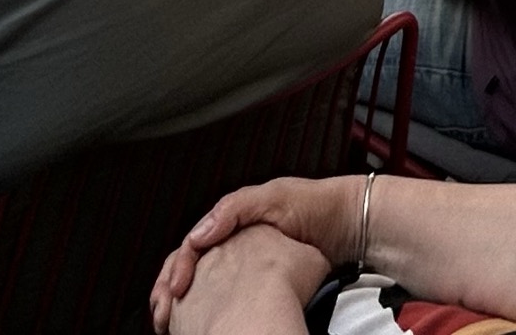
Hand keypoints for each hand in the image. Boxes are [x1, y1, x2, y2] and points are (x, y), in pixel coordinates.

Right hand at [152, 179, 361, 321]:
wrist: (351, 225)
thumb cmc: (316, 205)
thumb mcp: (274, 196)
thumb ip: (235, 208)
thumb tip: (199, 234)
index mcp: (233, 219)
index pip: (192, 244)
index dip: (178, 266)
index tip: (175, 289)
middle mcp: (235, 239)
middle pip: (192, 265)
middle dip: (172, 287)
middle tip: (164, 312)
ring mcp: (248, 260)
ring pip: (205, 283)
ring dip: (187, 301)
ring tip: (173, 320)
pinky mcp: (264, 279)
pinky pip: (229, 294)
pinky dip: (210, 308)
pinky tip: (202, 320)